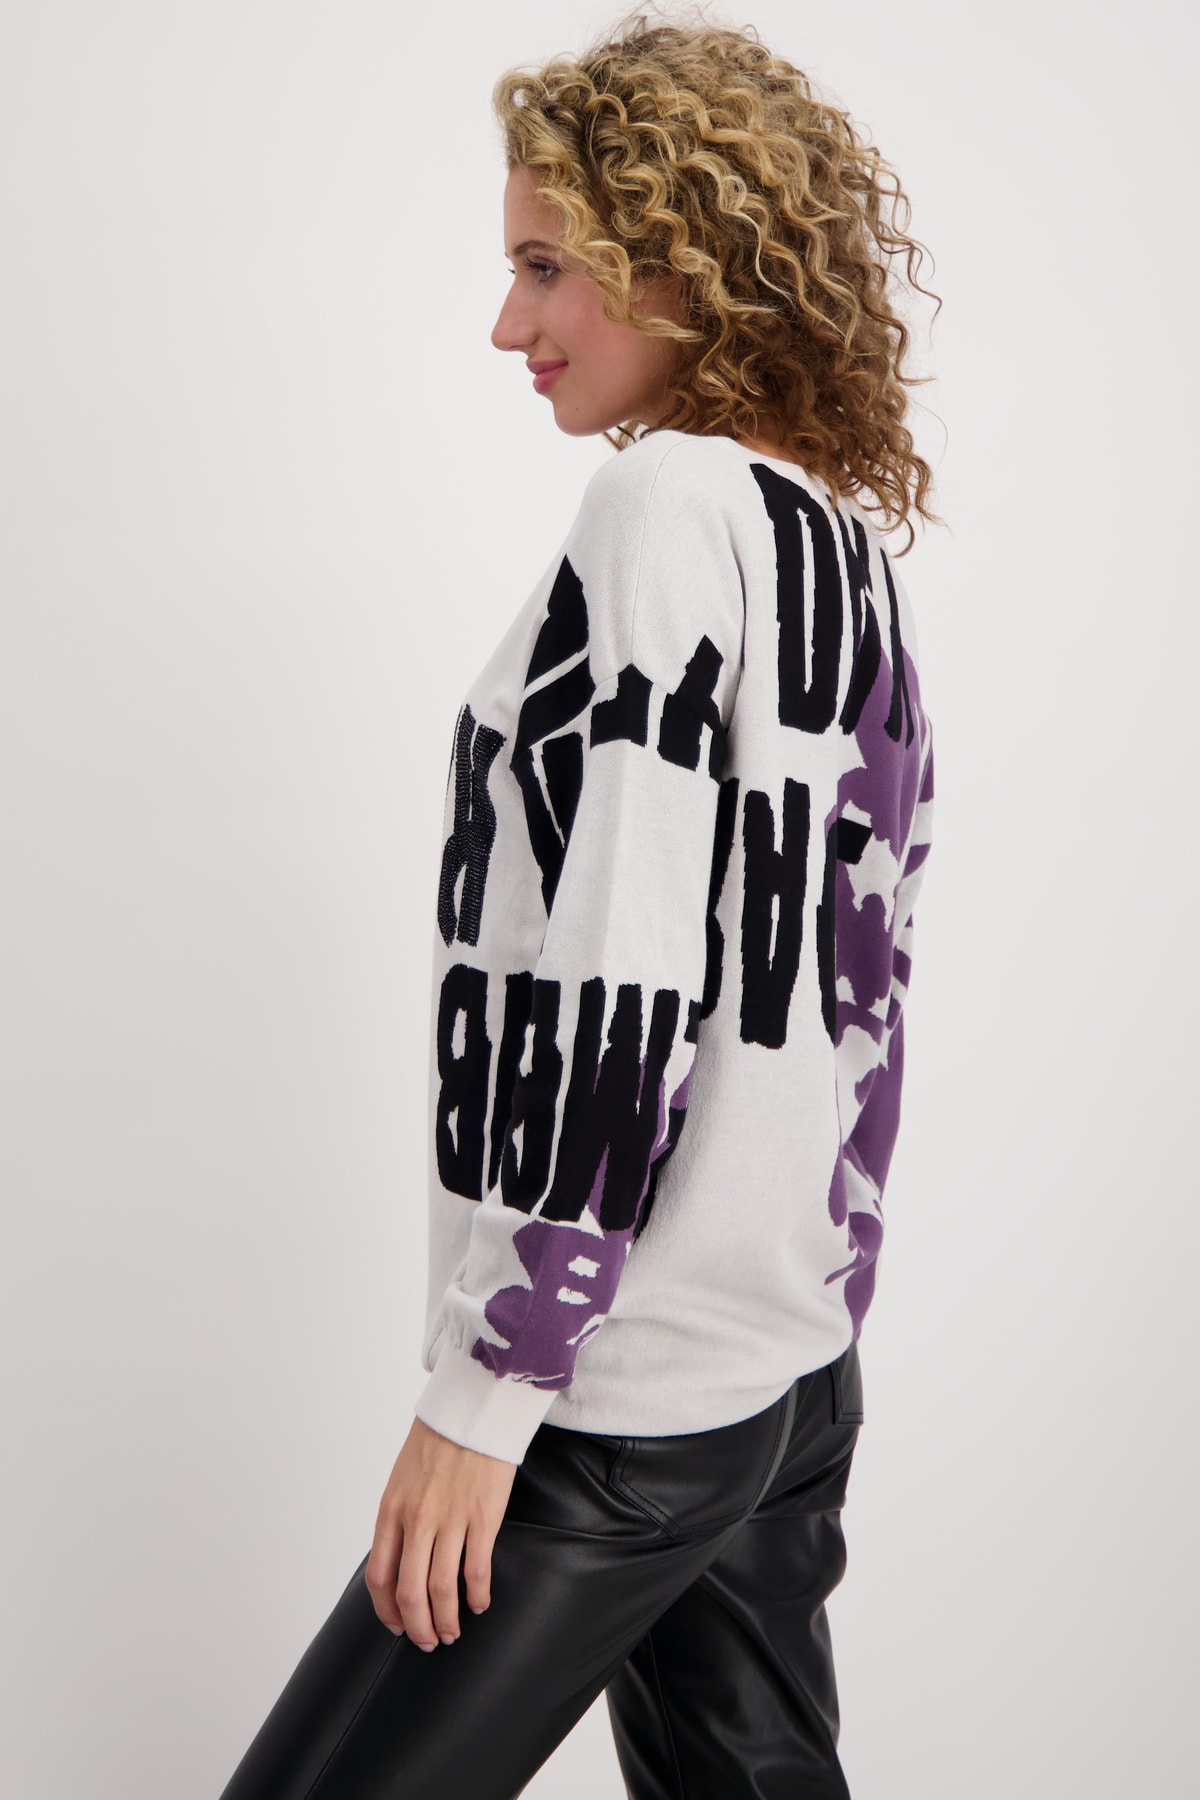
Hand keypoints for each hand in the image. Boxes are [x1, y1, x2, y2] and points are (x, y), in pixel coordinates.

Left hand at [364, 1415, 517, 1650]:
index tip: (397, 1626)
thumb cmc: (436, 1442)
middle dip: (417, 1626)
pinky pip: (476, 1570)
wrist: (471, 1410)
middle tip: (428, 1641)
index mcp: (391, 1511)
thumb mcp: (402, 1480)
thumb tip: (400, 1560)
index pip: (379, 1576)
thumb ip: (399, 1519)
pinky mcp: (483, 1517)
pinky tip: (480, 1604)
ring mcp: (450, 1520)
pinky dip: (477, 1595)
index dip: (387, 1611)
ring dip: (447, 1620)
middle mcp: (416, 1520)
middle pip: (410, 1592)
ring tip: (453, 1631)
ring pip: (442, 1589)